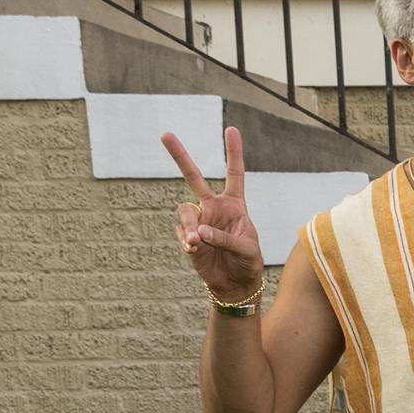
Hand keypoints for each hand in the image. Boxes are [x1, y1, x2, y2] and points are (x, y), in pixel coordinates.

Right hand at [165, 125, 263, 299]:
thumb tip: (198, 232)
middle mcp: (214, 207)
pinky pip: (180, 231)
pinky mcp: (187, 235)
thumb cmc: (248, 262)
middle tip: (165, 134)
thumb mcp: (246, 249)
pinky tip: (194, 250)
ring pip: (184, 210)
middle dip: (179, 156)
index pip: (234, 173)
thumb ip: (225, 238)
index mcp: (234, 204)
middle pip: (193, 177)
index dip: (233, 152)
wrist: (235, 284)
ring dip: (189, 225)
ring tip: (197, 243)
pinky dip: (186, 241)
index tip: (231, 129)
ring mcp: (198, 220)